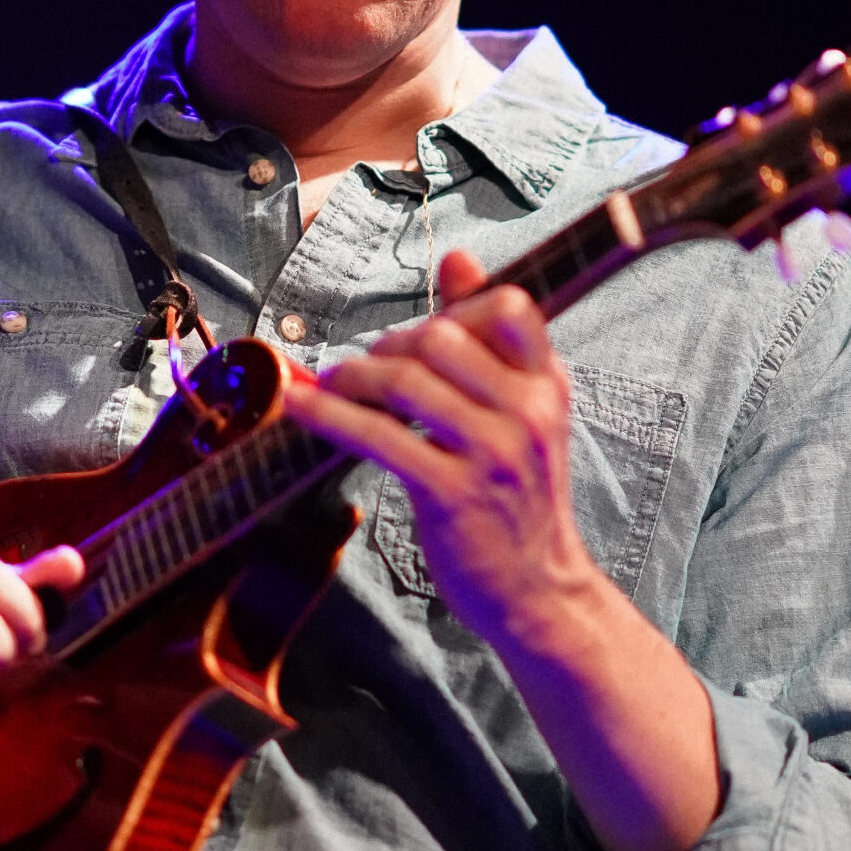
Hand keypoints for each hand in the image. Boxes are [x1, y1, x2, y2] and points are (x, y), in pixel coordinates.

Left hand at [283, 247, 717, 850]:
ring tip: (334, 387)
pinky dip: (330, 416)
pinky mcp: (452, 493)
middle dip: (389, 346)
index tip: (420, 332)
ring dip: (353, 378)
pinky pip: (379, 436)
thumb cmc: (520, 502)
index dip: (454, 306)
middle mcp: (527, 413)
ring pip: (406, 382)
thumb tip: (459, 259)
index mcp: (548, 387)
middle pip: (441, 337)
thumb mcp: (524, 416)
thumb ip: (493, 342)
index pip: (510, 306)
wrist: (539, 591)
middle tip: (366, 370)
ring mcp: (492, 454)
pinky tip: (302, 408)